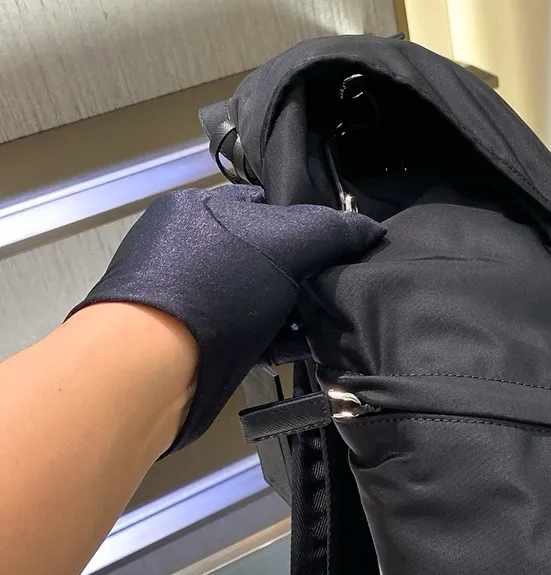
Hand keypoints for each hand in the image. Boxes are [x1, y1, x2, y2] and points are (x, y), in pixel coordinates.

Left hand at [73, 185, 384, 451]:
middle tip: (339, 297)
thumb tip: (371, 230)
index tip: (341, 254)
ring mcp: (193, 297)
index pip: (270, 206)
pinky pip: (250, 335)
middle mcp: (193, 248)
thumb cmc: (213, 290)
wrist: (155, 367)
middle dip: (305, 279)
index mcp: (201, 207)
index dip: (311, 228)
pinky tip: (295, 354)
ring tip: (324, 332)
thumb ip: (331, 231)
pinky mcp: (198, 342)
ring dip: (295, 317)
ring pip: (262, 300)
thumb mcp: (284, 243)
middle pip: (269, 258)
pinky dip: (276, 344)